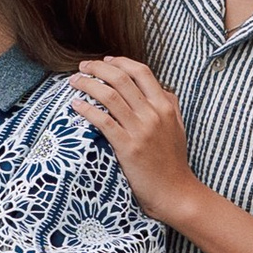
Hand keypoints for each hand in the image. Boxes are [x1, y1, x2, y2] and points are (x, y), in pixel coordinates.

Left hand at [71, 55, 198, 221]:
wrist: (175, 192)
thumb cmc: (174, 161)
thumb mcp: (178, 127)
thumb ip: (169, 105)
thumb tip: (159, 86)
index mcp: (165, 106)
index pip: (141, 72)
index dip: (120, 62)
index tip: (106, 60)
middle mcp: (153, 114)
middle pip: (121, 79)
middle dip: (98, 68)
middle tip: (83, 67)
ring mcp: (140, 130)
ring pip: (109, 96)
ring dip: (87, 84)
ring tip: (74, 82)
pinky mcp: (127, 147)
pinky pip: (103, 121)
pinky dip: (86, 109)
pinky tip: (76, 105)